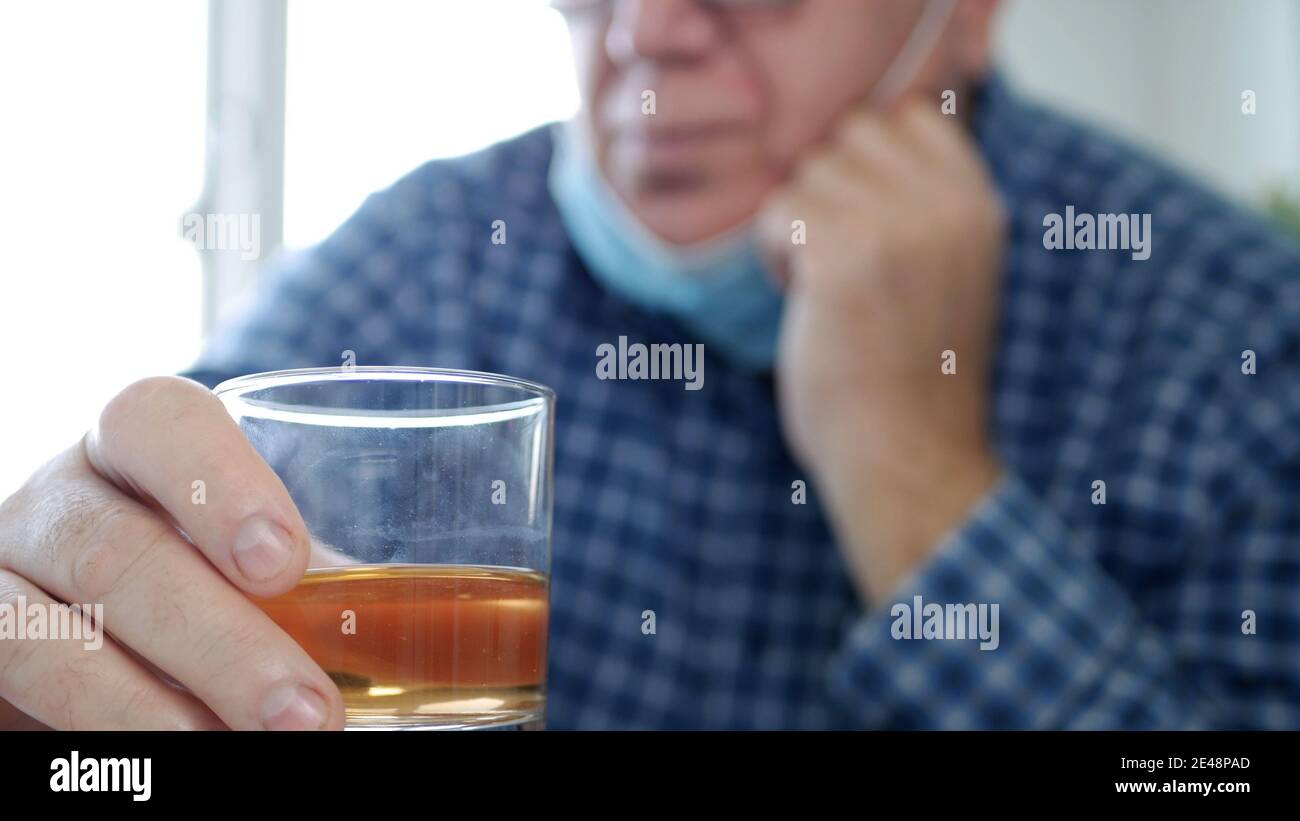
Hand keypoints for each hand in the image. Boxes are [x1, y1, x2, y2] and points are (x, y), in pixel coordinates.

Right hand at [0, 376, 345, 728]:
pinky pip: (13, 690)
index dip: (216, 482)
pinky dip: (103, 738)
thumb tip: (422, 638)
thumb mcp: (259, 569)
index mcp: (134, 448)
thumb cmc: (210, 583)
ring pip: (44, 637)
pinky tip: (174, 763)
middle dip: (220, 643)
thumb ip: (315, 586)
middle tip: (307, 714)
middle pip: (114, 551)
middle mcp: (55, 501)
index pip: (156, 419)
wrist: (101, 636)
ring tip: (251, 754)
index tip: (286, 564)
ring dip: (151, 711)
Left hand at [759, 98, 1005, 602]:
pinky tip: (804, 301)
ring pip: (808, 172)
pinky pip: (776, 211)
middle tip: (839, 261)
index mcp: (980, 205)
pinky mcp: (843, 251)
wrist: (909, 461)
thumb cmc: (913, 379)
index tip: (864, 225)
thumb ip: (923, 206)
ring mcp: (898, 223)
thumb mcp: (948, 273)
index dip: (866, 162)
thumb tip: (851, 145)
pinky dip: (775, 255)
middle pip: (850, 134)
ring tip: (825, 289)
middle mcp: (948, 203)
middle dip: (829, 189)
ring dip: (799, 226)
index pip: (908, 117)